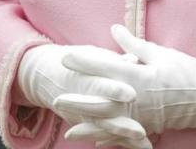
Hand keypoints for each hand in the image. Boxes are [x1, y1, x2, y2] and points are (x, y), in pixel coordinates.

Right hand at [16, 43, 148, 144]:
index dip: (115, 91)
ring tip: (145, 145)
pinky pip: (106, 136)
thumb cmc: (78, 60)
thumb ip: (113, 61)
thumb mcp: (92, 55)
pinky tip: (144, 147)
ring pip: (105, 130)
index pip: (101, 86)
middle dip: (121, 125)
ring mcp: (85, 116)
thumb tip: (133, 60)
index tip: (132, 95)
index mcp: (86, 80)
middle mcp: (84, 102)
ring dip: (124, 137)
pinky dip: (122, 142)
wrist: (50, 75)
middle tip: (141, 132)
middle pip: (103, 115)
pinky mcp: (87, 125)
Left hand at [53, 24, 195, 134]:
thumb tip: (114, 30)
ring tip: (68, 129)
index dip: (83, 61)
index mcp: (137, 76)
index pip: (104, 67)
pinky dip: (108, 138)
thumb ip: (134, 44)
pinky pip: (123, 134)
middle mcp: (134, 98)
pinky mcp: (147, 126)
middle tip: (56, 98)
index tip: (66, 56)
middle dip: (77, 99)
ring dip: (87, 125)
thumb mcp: (161, 53)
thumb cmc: (188, 72)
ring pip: (108, 122)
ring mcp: (140, 115)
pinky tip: (95, 140)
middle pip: (99, 99)